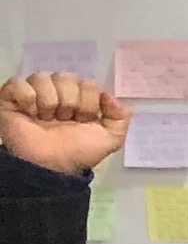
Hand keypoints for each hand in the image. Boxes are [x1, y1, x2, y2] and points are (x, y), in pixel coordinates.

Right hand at [0, 70, 129, 176]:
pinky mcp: (10, 97)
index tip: (82, 120)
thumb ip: (121, 117)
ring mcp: (33, 93)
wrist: (51, 166)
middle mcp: (56, 92)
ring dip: (48, 101)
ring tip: (45, 119)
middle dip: (69, 101)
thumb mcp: (110, 139)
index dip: (88, 102)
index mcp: (79, 98)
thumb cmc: (78, 152)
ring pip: (42, 77)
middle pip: (65, 77)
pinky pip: (18, 83)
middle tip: (63, 119)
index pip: (88, 83)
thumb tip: (109, 96)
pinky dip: (27, 98)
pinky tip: (29, 114)